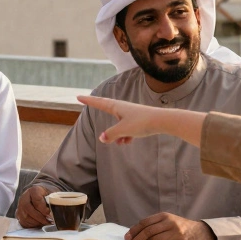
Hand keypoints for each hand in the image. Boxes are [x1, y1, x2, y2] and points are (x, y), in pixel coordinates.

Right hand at [15, 185, 54, 228]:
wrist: (40, 195)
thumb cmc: (47, 195)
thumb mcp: (52, 194)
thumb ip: (53, 201)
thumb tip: (55, 211)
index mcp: (33, 190)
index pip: (36, 200)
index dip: (43, 208)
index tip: (49, 213)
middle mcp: (24, 197)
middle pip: (28, 209)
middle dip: (40, 217)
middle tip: (48, 221)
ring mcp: (20, 206)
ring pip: (25, 217)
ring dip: (36, 222)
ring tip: (45, 223)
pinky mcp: (18, 214)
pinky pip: (23, 222)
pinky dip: (32, 225)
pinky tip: (39, 224)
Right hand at [77, 95, 206, 147]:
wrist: (163, 121)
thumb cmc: (142, 123)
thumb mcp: (123, 130)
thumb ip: (111, 134)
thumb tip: (102, 138)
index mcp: (117, 107)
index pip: (99, 103)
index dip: (88, 101)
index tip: (78, 97)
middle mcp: (123, 108)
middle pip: (106, 107)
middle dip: (97, 107)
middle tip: (86, 101)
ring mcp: (131, 114)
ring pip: (117, 122)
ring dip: (116, 133)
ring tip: (120, 142)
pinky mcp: (138, 120)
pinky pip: (126, 127)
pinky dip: (125, 135)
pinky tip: (128, 142)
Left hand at [128, 213, 215, 239]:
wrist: (202, 233)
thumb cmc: (182, 228)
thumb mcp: (169, 221)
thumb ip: (155, 225)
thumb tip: (136, 234)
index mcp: (165, 216)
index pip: (145, 222)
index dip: (134, 230)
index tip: (127, 237)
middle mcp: (170, 223)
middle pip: (148, 232)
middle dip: (137, 239)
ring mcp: (176, 234)